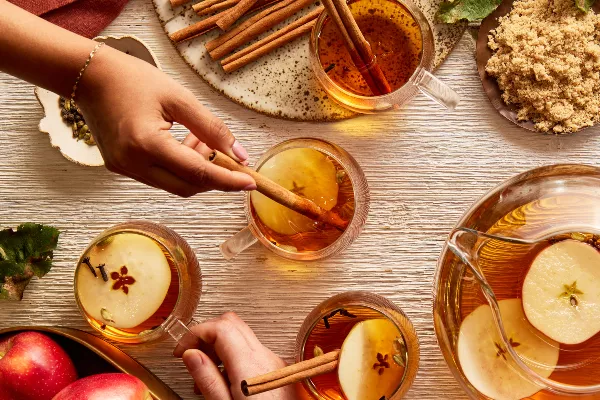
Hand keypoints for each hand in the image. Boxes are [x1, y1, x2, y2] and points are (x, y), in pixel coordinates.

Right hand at [76, 46, 255, 196]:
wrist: (89, 76)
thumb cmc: (133, 80)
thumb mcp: (180, 98)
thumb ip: (212, 128)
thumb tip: (239, 154)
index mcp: (147, 144)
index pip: (198, 172)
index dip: (228, 180)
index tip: (250, 183)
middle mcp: (133, 163)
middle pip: (187, 187)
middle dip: (212, 175)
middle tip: (224, 152)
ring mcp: (124, 169)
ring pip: (174, 184)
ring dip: (194, 169)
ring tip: (197, 138)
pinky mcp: (120, 167)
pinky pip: (159, 177)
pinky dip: (177, 167)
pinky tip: (180, 143)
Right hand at [174, 312, 299, 399]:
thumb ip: (208, 379)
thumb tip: (191, 354)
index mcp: (250, 366)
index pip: (220, 327)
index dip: (195, 332)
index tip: (181, 350)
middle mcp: (266, 358)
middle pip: (232, 323)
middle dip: (206, 334)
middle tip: (190, 355)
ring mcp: (275, 362)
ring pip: (242, 335)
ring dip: (219, 346)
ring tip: (205, 374)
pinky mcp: (279, 371)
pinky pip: (252, 351)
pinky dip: (233, 356)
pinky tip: (224, 381)